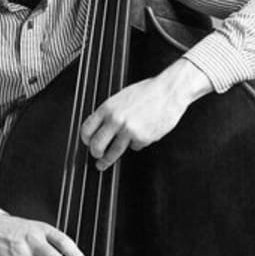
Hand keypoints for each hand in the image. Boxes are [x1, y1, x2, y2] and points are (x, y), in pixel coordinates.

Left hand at [80, 58, 212, 170]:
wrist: (168, 91)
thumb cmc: (147, 92)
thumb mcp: (121, 98)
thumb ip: (110, 112)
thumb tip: (100, 126)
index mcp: (107, 108)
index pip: (87, 128)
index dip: (85, 139)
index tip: (87, 143)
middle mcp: (115, 120)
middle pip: (96, 145)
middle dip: (95, 153)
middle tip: (96, 156)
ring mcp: (128, 131)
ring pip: (113, 152)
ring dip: (107, 160)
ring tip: (103, 164)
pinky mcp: (142, 139)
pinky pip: (134, 147)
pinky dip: (136, 143)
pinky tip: (141, 134)